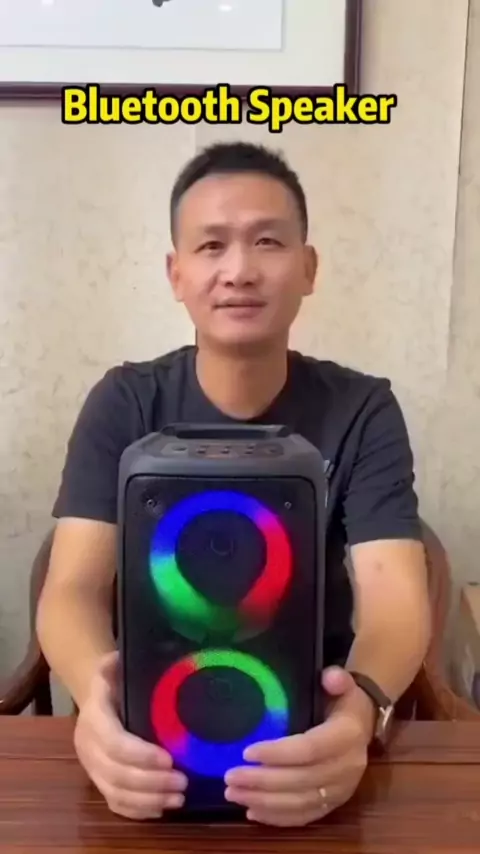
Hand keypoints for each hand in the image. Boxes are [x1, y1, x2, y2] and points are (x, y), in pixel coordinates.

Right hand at [73, 651, 187, 819]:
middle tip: (183, 781)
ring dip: (149, 799)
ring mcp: (92, 768)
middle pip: (117, 774)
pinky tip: (162, 807)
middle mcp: (88, 747)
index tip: (169, 758)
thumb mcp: (112, 667)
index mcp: (94, 718)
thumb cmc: (113, 681)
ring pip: (116, 793)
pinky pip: (115, 804)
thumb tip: (117, 657)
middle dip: (151, 781)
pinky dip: (138, 810)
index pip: (115, 743)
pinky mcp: (99, 782)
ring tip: (179, 797)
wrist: (94, 698)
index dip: (141, 754)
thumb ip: (114, 663)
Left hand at [224, 667, 372, 826]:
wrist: (364, 725)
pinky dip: (277, 818)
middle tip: (230, 777)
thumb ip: (336, 679)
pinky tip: (252, 811)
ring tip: (232, 794)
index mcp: (347, 737)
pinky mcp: (333, 805)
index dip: (278, 753)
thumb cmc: (343, 702)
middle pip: (300, 780)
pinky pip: (304, 817)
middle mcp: (347, 769)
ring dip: (263, 802)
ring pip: (299, 803)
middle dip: (262, 781)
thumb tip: (330, 677)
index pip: (309, 750)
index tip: (246, 752)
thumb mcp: (343, 684)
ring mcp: (341, 791)